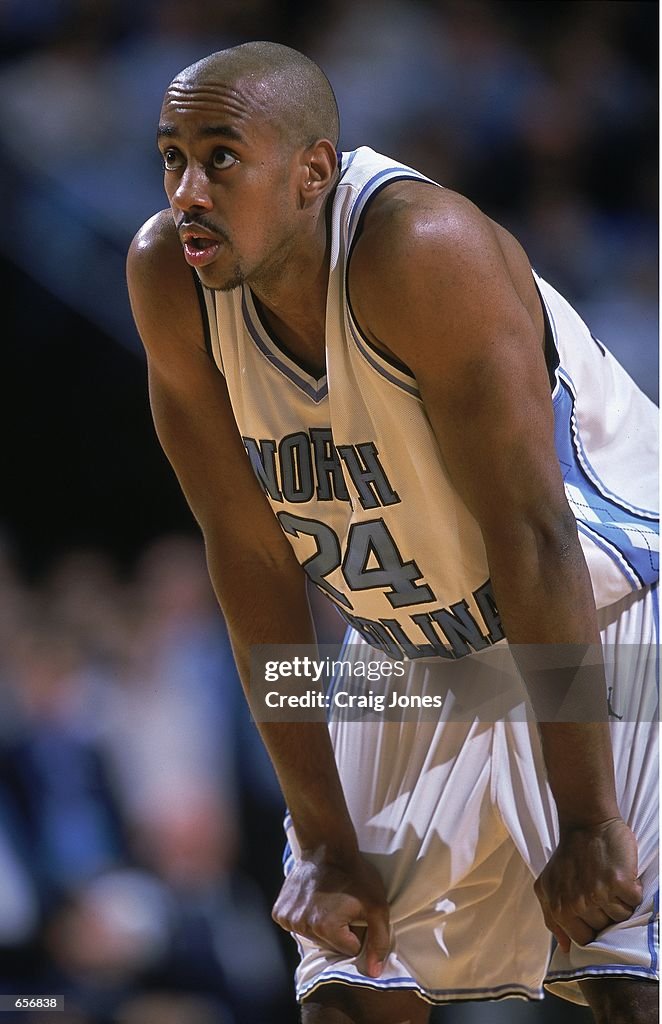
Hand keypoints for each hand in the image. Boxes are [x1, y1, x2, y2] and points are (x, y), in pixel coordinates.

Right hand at [272, 849, 390, 977]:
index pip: (349, 949)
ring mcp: (288, 919)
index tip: (356, 913)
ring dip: (322, 926)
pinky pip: (295, 928)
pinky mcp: (279, 912)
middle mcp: (303, 926)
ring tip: (328, 902)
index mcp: (326, 927)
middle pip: (329, 945)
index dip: (357, 931)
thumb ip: (379, 941)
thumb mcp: (377, 906)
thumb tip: (374, 973)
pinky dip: (304, 919)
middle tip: (343, 906)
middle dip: (339, 931)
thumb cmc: (355, 874)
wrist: (326, 847)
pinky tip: (311, 902)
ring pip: (313, 937)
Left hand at [534, 817, 642, 952]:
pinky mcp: (619, 882)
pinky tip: (620, 875)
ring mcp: (599, 893)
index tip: (592, 910)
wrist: (587, 823)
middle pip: (604, 929)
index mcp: (559, 908)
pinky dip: (632, 890)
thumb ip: (551, 918)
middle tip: (599, 888)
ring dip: (619, 901)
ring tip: (608, 881)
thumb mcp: (547, 886)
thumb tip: (565, 949)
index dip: (591, 927)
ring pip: (621, 917)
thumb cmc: (568, 856)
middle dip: (605, 913)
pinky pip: (634, 901)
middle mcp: (578, 904)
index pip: (584, 940)